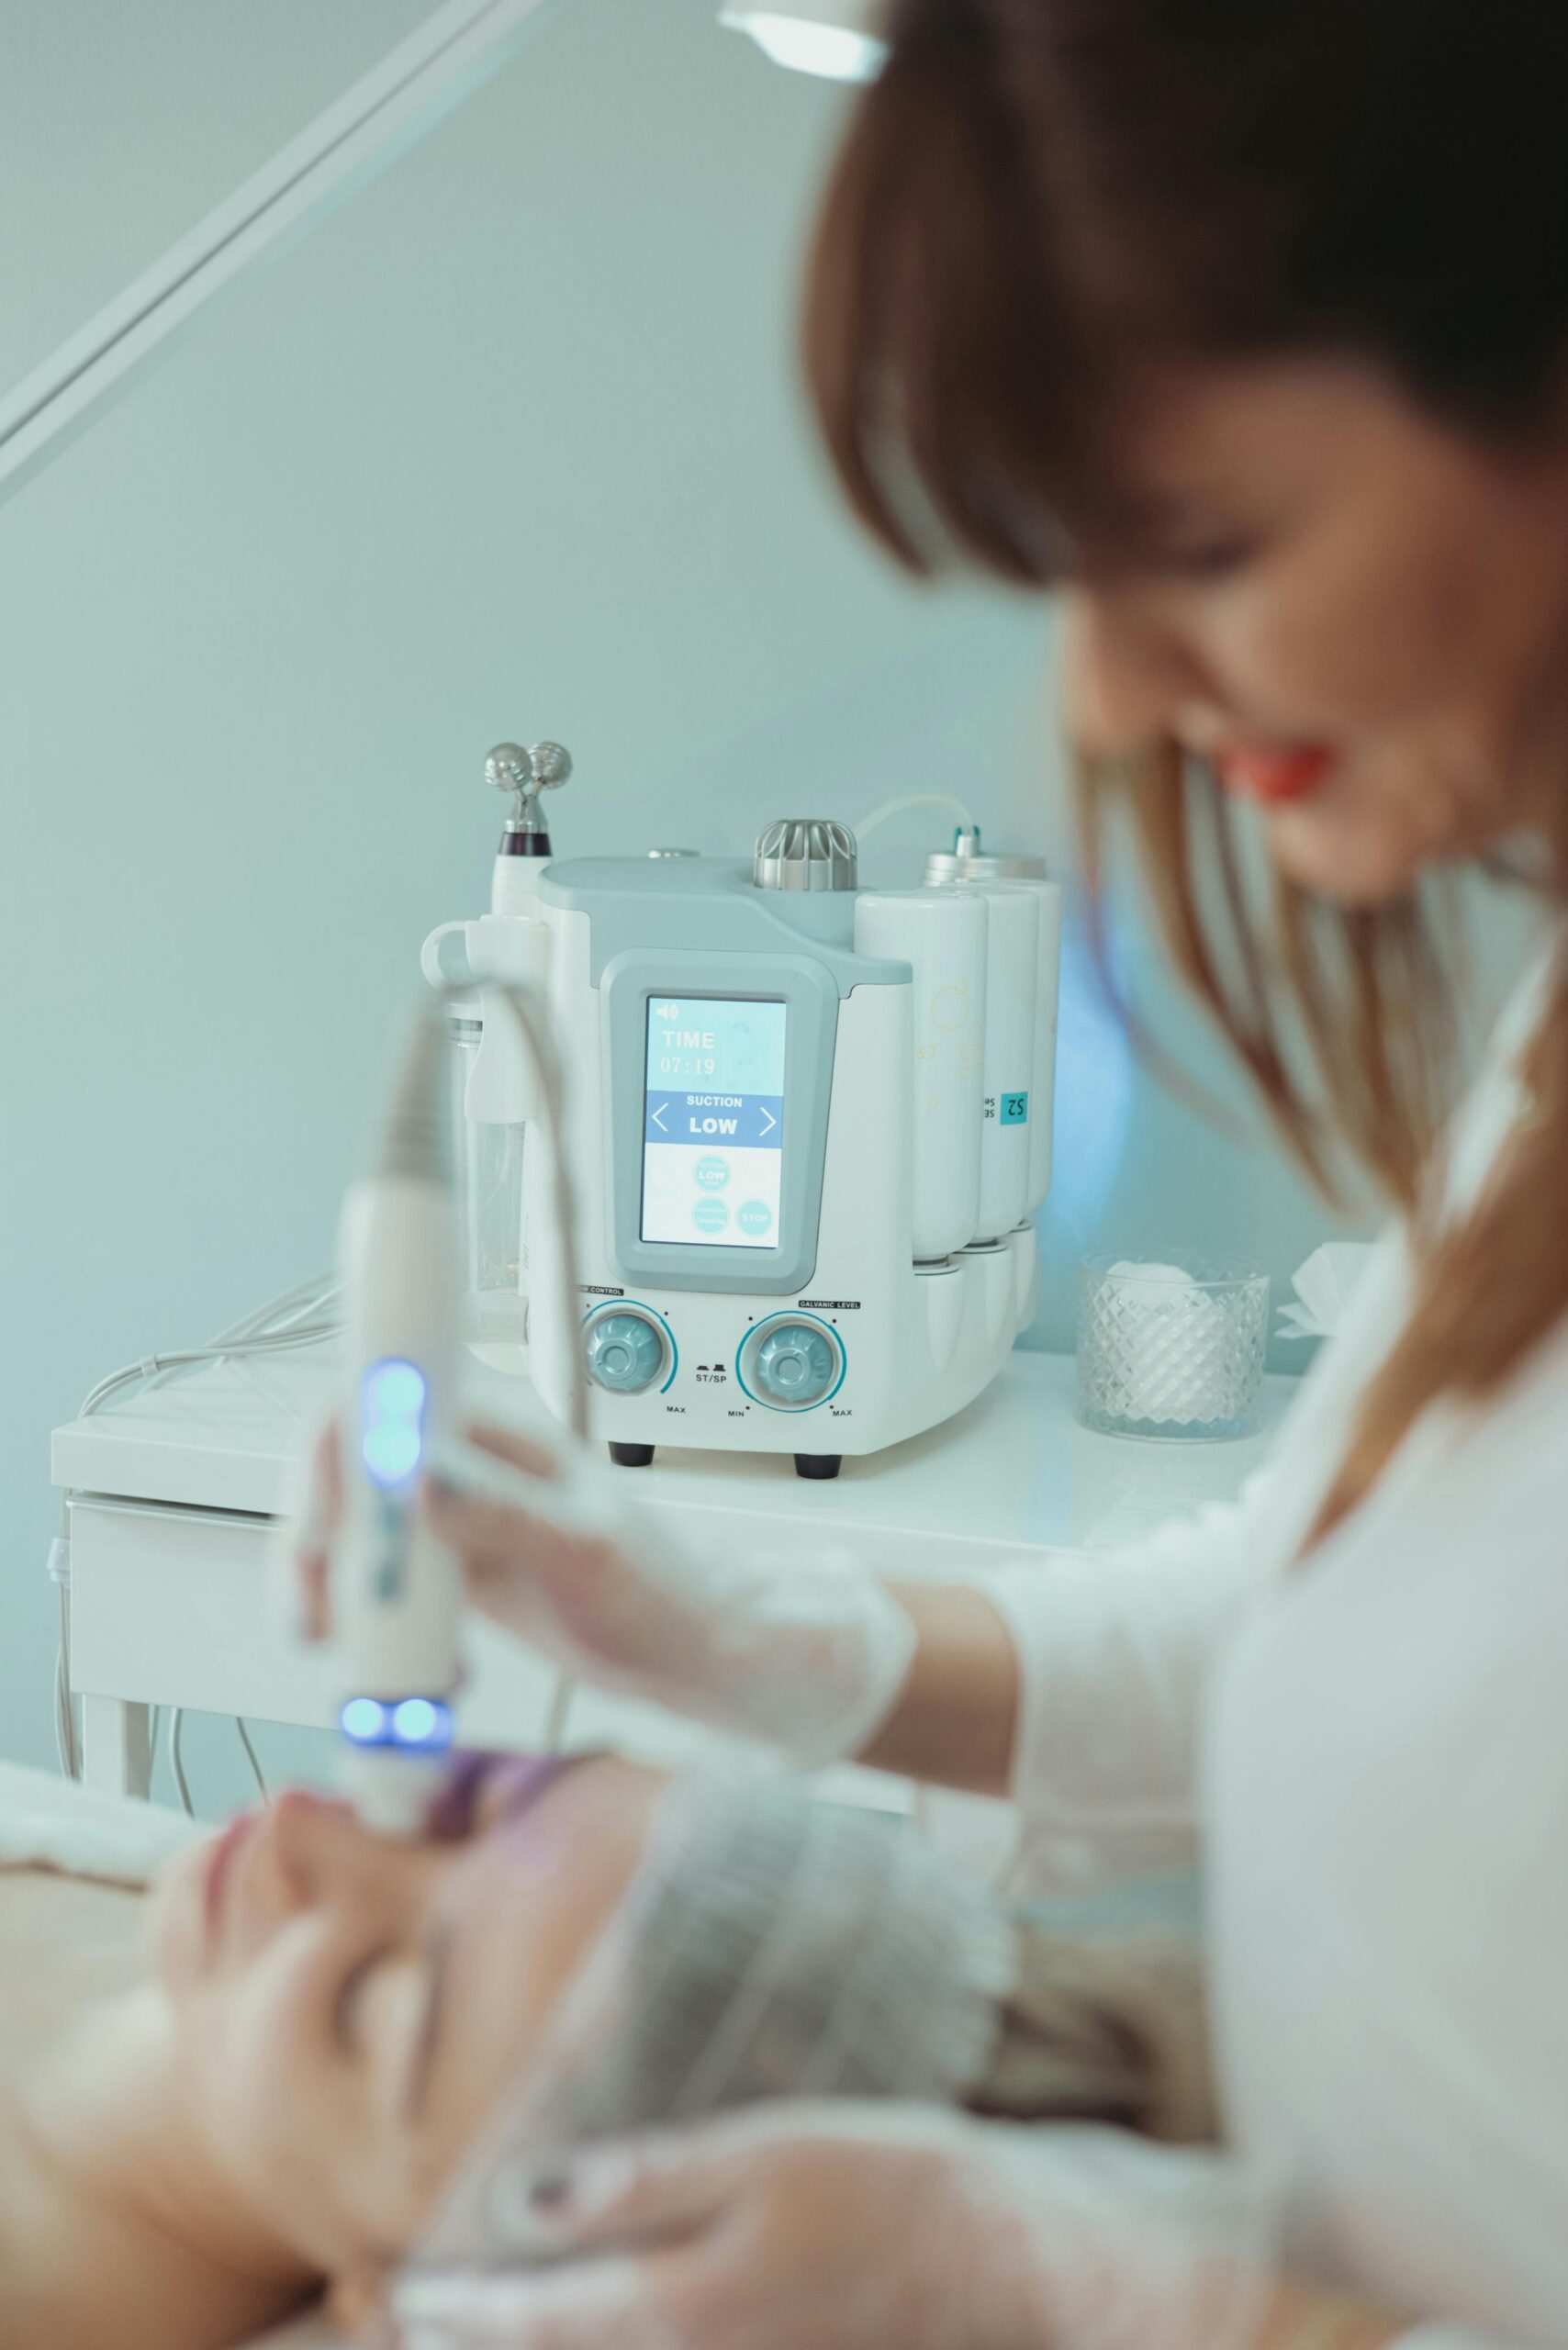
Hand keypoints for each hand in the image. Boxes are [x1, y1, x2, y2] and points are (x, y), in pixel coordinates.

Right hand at [279, 1415, 915, 1769]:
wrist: (687, 1648)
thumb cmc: (661, 1587)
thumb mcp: (581, 1547)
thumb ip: (501, 1510)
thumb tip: (419, 1480)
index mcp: (497, 1421)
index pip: (387, 1390)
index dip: (337, 1437)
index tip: (326, 1508)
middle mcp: (463, 1458)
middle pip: (345, 1466)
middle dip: (313, 1533)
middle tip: (316, 1602)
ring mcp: (450, 1514)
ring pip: (350, 1531)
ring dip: (326, 1589)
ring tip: (342, 1647)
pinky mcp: (446, 1568)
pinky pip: (377, 1588)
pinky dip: (369, 1631)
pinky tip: (413, 1672)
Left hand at [389, 2101, 1277, 2349]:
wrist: (1010, 2264)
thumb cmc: (891, 2184)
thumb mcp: (764, 2152)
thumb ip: (643, 2181)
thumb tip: (527, 2199)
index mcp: (674, 2307)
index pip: (531, 2320)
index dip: (458, 2306)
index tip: (403, 2289)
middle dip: (486, 2341)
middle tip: (420, 2316)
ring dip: (546, 2347)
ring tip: (493, 2324)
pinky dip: (609, 2344)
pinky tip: (610, 2324)